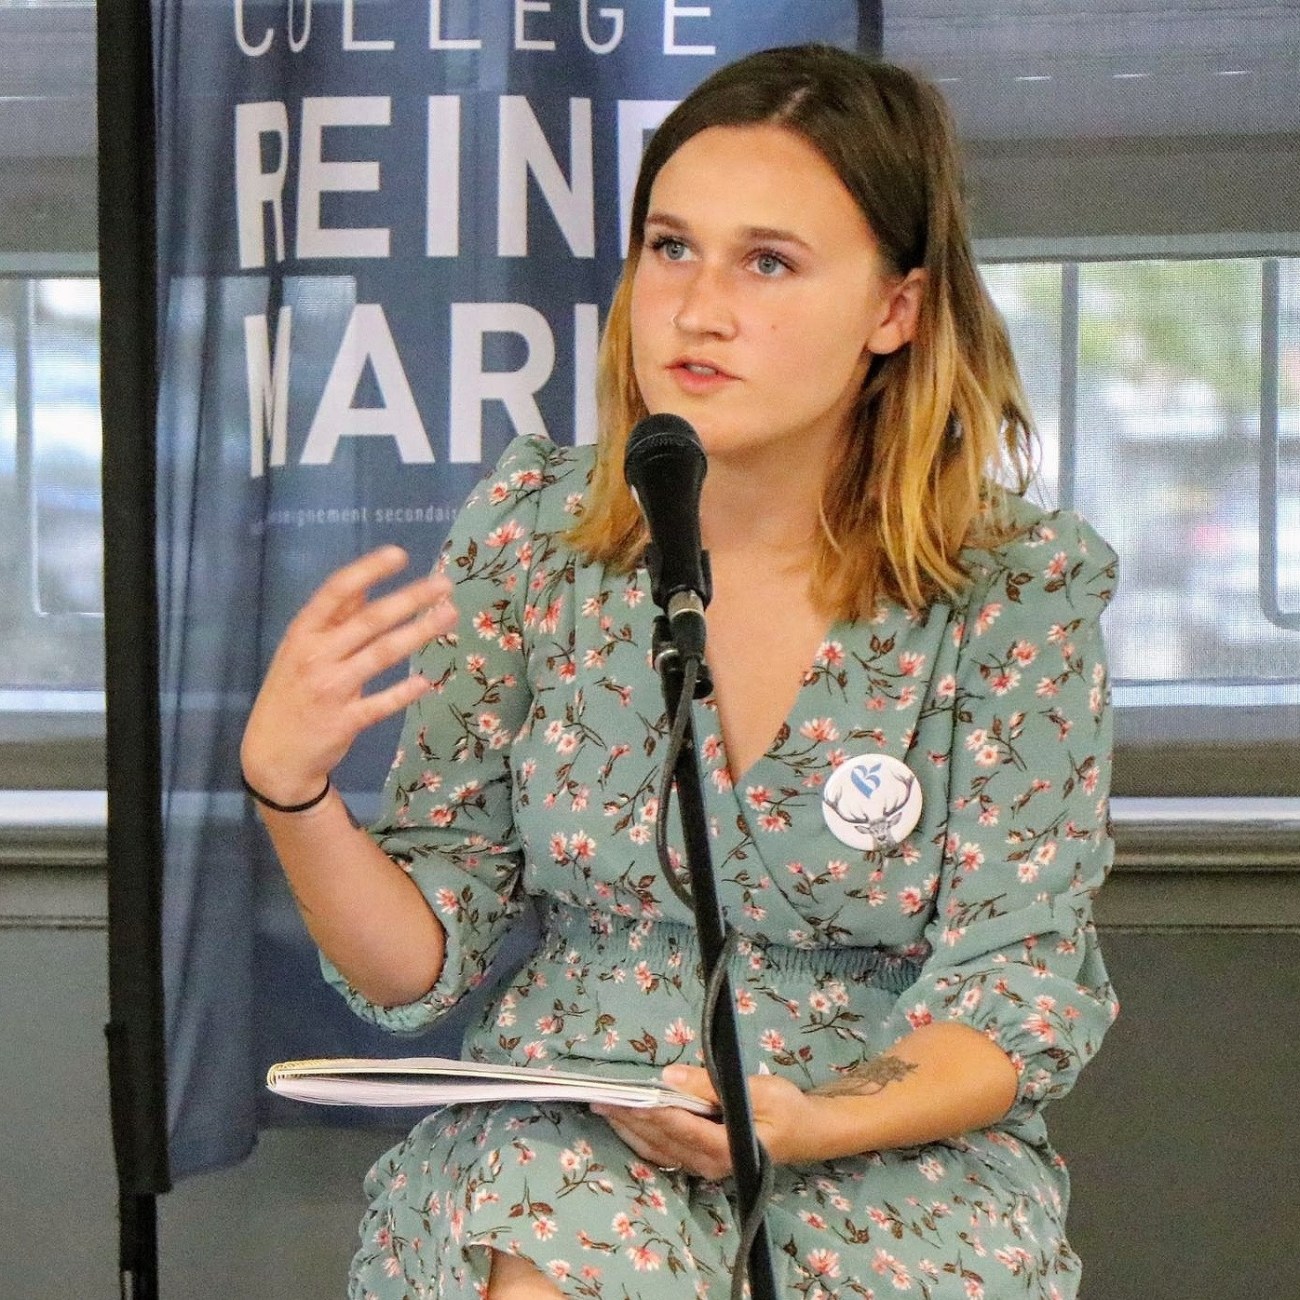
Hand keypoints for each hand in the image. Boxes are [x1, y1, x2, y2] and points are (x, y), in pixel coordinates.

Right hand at [240, 546, 455, 805]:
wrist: (271, 758)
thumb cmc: (290, 694)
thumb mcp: (299, 651)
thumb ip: (332, 621)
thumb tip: (366, 584)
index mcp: (302, 633)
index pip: (336, 591)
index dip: (368, 570)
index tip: (400, 554)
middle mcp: (315, 656)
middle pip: (369, 620)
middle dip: (410, 599)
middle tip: (445, 585)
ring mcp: (330, 690)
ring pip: (382, 655)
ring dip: (418, 633)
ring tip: (448, 616)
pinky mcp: (344, 722)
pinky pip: (381, 703)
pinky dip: (404, 692)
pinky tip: (427, 681)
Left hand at [590, 1065, 821, 1179]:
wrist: (809, 1134)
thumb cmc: (788, 1109)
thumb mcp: (758, 1090)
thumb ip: (712, 1086)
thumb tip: (670, 1076)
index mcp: (725, 1147)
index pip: (676, 1127)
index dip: (646, 1110)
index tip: (621, 1094)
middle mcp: (710, 1164)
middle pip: (660, 1139)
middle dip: (628, 1118)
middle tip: (598, 1097)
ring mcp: (704, 1167)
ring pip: (657, 1150)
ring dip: (629, 1129)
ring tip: (603, 1109)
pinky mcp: (701, 1162)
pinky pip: (665, 1153)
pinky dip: (641, 1138)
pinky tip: (625, 1125)